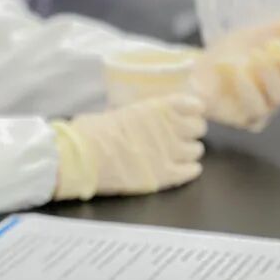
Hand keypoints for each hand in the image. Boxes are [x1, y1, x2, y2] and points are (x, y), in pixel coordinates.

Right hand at [53, 96, 206, 199]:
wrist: (82, 158)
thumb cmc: (89, 132)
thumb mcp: (114, 112)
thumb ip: (134, 116)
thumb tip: (136, 119)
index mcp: (155, 108)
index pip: (192, 104)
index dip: (192, 110)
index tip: (187, 113)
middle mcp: (168, 127)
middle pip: (198, 128)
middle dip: (191, 131)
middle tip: (180, 135)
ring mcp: (169, 152)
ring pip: (196, 150)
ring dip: (189, 151)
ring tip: (179, 153)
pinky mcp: (166, 175)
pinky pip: (191, 172)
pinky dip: (191, 170)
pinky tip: (185, 169)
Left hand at [194, 18, 279, 129]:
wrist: (191, 70)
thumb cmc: (224, 54)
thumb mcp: (249, 36)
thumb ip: (276, 28)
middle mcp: (279, 92)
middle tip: (273, 45)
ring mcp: (264, 108)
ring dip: (269, 75)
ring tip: (252, 57)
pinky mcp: (246, 120)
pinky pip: (256, 111)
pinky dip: (248, 90)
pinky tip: (237, 73)